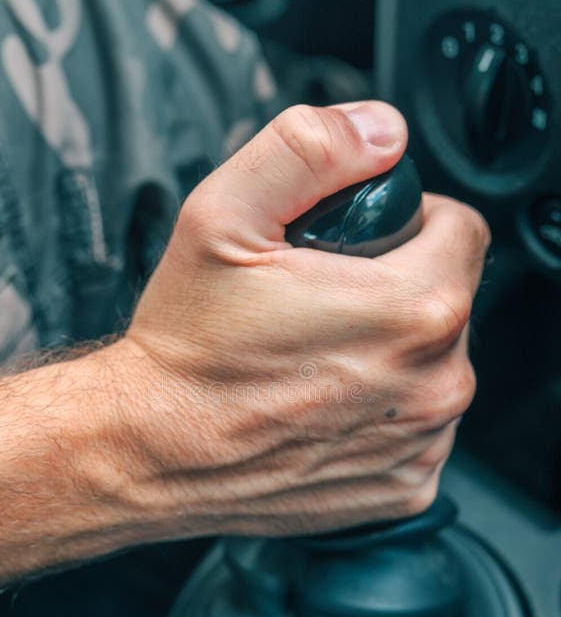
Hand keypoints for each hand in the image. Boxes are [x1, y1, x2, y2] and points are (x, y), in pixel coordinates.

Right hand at [115, 100, 489, 536]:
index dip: (411, 222)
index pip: (463, 230)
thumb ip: (308, 150)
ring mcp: (422, 442)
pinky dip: (383, 411)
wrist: (153, 450)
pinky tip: (325, 407)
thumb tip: (381, 131)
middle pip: (450, 299)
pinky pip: (417, 425)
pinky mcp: (405, 485)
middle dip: (399, 286)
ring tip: (318, 355)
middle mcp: (435, 384)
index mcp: (412, 309)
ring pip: (437, 364)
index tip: (362, 242)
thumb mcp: (222, 216)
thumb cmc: (187, 349)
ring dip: (394, 352)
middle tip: (323, 300)